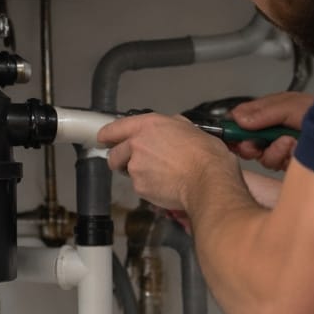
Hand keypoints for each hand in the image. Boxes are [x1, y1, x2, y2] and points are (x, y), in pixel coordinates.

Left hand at [98, 112, 237, 211]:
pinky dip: (149, 188)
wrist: (208, 181)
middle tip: (137, 163)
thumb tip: (170, 129)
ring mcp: (135, 167)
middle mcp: (136, 144)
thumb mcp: (191, 129)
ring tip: (160, 176)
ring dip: (138, 174)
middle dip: (120, 159)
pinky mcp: (139, 187)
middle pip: (114, 154)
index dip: (108, 135)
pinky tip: (166, 186)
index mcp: (148, 125)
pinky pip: (139, 187)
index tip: (105, 139)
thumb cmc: (206, 155)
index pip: (115, 128)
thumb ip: (172, 127)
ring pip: (128, 172)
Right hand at [229, 92, 313, 171]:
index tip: (228, 134)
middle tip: (254, 144)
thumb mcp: (292, 106)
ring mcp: (286, 148)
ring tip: (288, 143)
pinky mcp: (292, 165)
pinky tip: (294, 152)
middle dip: (252, 144)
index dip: (235, 128)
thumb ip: (265, 111)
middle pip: (251, 141)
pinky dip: (283, 158)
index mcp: (276, 112)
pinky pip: (275, 165)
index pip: (246, 119)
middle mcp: (279, 130)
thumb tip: (239, 117)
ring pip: (263, 156)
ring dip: (273, 151)